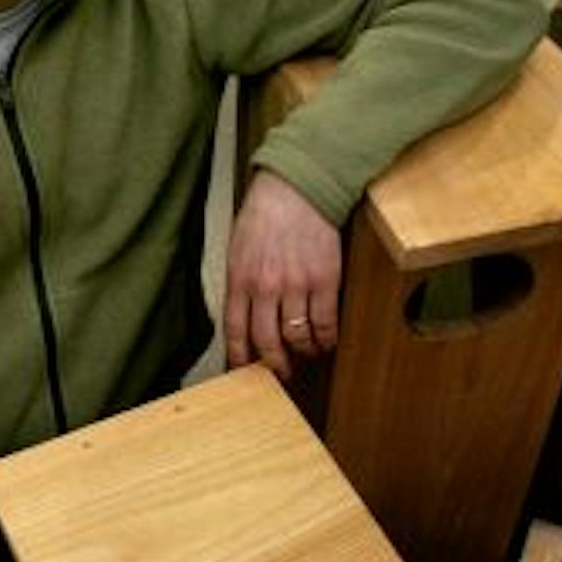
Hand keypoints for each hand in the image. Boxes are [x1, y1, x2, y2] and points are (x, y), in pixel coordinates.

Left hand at [225, 170, 342, 380]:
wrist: (298, 188)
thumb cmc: (265, 214)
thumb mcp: (238, 248)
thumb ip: (240, 282)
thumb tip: (243, 316)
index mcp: (240, 278)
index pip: (235, 331)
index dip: (239, 357)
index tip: (243, 371)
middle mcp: (266, 287)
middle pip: (267, 342)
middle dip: (274, 365)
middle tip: (281, 373)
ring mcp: (296, 285)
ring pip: (298, 337)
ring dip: (303, 352)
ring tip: (306, 353)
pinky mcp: (325, 280)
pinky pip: (325, 323)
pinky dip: (326, 338)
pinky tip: (326, 340)